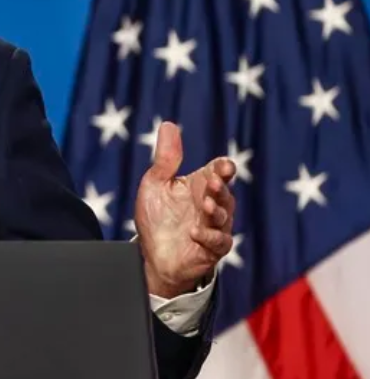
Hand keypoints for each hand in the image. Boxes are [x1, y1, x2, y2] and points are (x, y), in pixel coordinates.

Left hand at [135, 122, 235, 298]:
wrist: (153, 254)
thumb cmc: (156, 217)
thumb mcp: (155, 184)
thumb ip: (166, 158)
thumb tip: (168, 124)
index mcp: (199, 185)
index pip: (219, 172)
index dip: (223, 168)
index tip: (223, 166)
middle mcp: (210, 204)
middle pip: (224, 193)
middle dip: (220, 188)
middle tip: (211, 183)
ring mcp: (214, 227)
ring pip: (224, 217)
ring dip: (216, 210)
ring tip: (204, 205)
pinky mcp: (212, 249)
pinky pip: (219, 242)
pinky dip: (209, 237)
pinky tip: (195, 233)